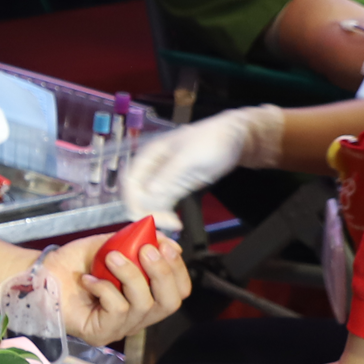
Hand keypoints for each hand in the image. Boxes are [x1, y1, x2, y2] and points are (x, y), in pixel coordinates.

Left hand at [46, 233, 189, 345]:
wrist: (40, 274)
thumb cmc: (73, 264)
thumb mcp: (110, 245)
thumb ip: (137, 242)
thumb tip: (168, 243)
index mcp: (144, 296)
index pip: (177, 291)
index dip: (177, 270)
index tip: (166, 247)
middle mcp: (137, 316)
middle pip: (169, 303)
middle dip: (162, 273)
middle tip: (145, 250)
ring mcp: (120, 327)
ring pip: (143, 304)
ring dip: (130, 275)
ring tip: (111, 258)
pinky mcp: (101, 333)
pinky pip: (117, 310)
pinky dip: (106, 289)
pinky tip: (89, 280)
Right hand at [119, 105, 284, 215]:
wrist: (234, 139)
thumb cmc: (212, 140)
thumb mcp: (189, 158)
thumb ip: (168, 175)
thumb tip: (148, 192)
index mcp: (149, 155)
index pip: (130, 182)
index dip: (134, 202)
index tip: (146, 217)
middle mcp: (151, 168)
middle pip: (137, 196)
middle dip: (146, 212)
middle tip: (164, 224)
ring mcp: (162, 179)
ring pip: (148, 203)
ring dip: (157, 217)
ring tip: (173, 225)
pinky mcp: (174, 187)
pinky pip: (161, 205)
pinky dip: (166, 215)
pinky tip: (175, 222)